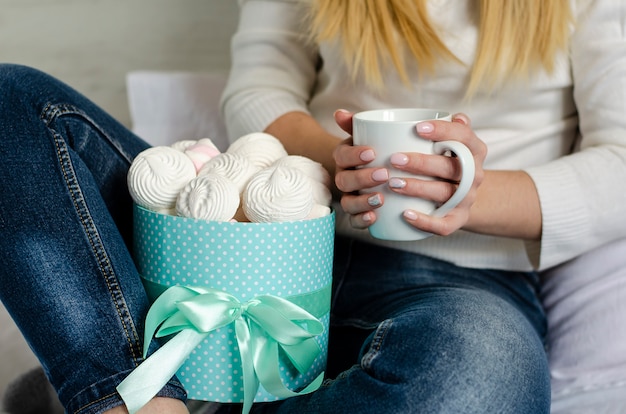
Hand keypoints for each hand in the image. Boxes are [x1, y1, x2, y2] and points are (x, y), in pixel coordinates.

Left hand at [333, 110, 486, 235]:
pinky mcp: (456, 220)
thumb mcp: (423, 140)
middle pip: (452, 167)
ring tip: (392, 184)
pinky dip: (426, 221)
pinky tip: (405, 214)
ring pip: (444, 194)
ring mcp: (466, 199)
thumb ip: (382, 126)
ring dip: (419, 188)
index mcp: (472, 149)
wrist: (457, 193)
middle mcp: (474, 174)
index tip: (418, 128)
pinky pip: (445, 225)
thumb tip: (341, 115)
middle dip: (422, 162)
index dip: (444, 131)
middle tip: (394, 159)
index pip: (463, 136)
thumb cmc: (430, 159)